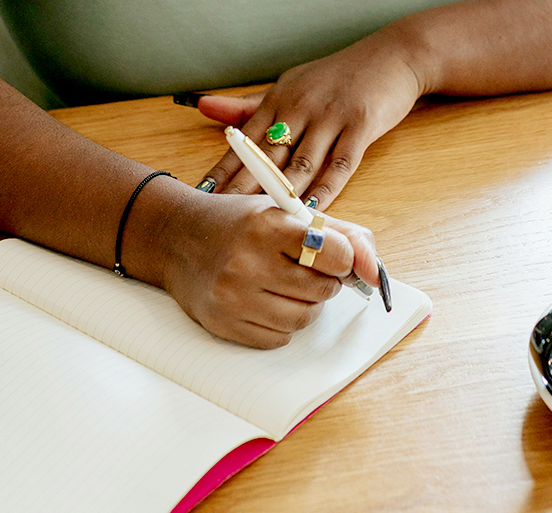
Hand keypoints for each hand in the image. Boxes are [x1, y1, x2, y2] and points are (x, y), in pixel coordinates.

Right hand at [147, 191, 379, 348]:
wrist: (176, 237)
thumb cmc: (240, 223)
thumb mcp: (288, 213)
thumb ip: (342, 235)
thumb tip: (375, 273)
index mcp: (268, 225)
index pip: (336, 254)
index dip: (341, 258)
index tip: (330, 256)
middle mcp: (248, 261)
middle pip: (322, 291)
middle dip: (322, 281)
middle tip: (302, 268)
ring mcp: (233, 297)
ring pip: (303, 319)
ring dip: (303, 305)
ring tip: (282, 284)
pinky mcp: (224, 325)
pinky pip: (279, 338)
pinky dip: (280, 324)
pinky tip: (263, 300)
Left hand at [195, 27, 422, 209]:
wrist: (393, 56)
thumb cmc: (337, 77)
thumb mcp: (290, 85)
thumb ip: (250, 106)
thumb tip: (202, 107)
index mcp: (279, 99)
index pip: (244, 140)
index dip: (223, 169)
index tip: (202, 194)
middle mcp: (300, 106)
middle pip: (266, 157)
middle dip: (242, 189)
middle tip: (222, 216)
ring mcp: (331, 116)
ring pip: (301, 164)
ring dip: (281, 195)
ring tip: (261, 222)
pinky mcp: (361, 126)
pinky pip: (340, 165)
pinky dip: (325, 191)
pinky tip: (310, 211)